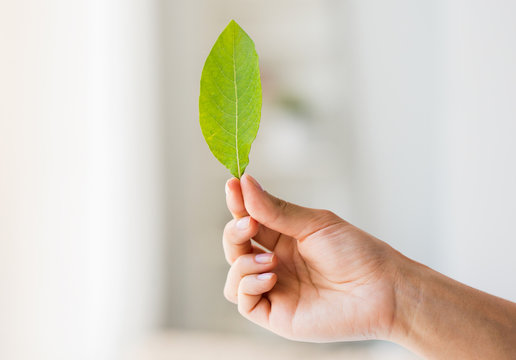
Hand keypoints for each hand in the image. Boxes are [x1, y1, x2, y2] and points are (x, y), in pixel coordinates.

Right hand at [222, 174, 401, 341]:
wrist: (381, 290)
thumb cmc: (356, 253)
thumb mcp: (314, 224)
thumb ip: (275, 210)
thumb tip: (245, 184)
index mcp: (285, 239)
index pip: (250, 220)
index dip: (238, 204)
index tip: (232, 184)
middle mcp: (276, 263)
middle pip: (236, 246)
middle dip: (235, 232)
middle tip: (249, 223)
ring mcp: (275, 289)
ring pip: (234, 275)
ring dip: (241, 262)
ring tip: (270, 260)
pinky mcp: (275, 314)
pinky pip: (242, 300)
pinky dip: (248, 285)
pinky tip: (271, 276)